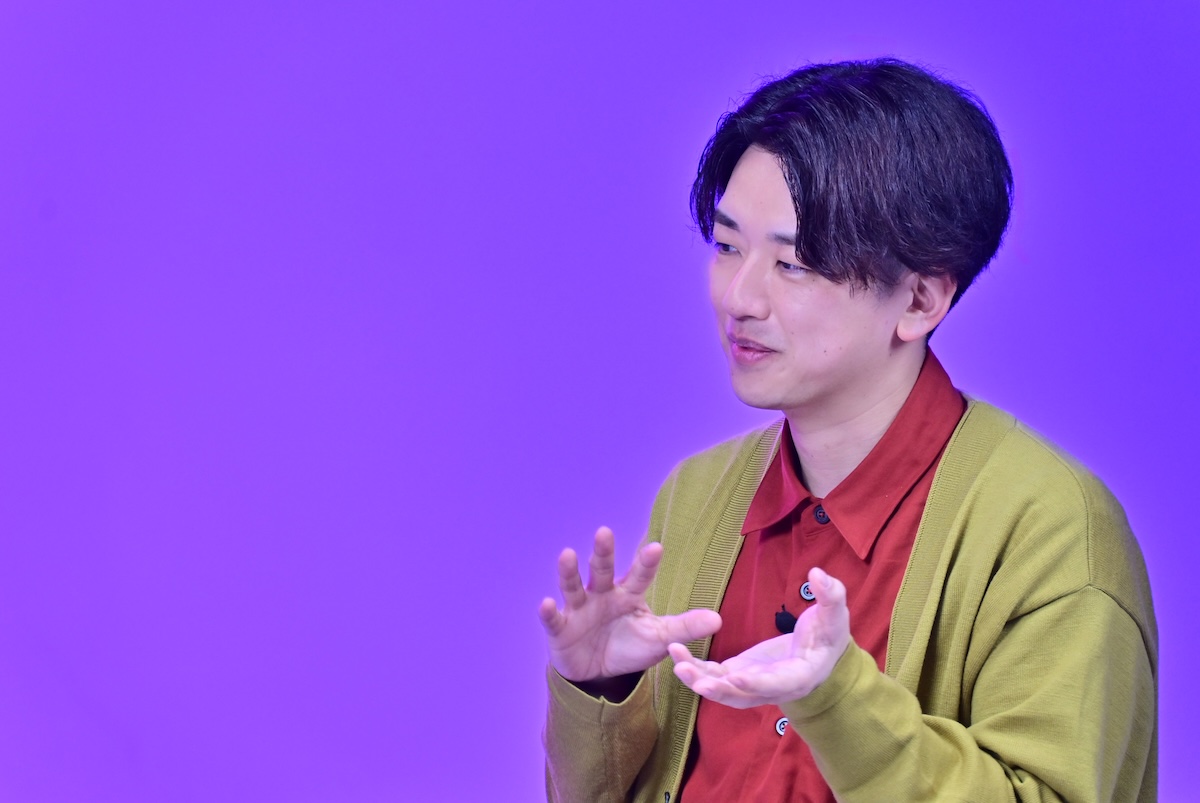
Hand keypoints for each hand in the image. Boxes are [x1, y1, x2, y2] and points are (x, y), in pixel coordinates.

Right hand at [538, 526, 721, 682]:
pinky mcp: (561, 628)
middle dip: (602, 552)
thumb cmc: (630, 646)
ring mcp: (579, 610)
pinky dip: (548, 612)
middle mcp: (602, 595)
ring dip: (569, 571)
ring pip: (573, 586)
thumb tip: (719, 620)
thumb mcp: (659, 638)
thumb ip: (685, 627)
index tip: (656, 547)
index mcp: (628, 595)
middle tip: (604, 532)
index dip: (646, 563)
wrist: (598, 672)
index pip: (639, 576)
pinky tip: (545, 603)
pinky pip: (554, 619)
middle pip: (602, 570)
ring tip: (567, 554)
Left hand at [668, 567, 849, 707]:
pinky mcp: (741, 675)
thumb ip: (830, 595)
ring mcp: (755, 685)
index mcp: (800, 675)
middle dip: (720, 689)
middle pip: (745, 695)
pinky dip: (698, 671)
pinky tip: (678, 657)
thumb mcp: (835, 612)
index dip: (758, 683)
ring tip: (678, 666)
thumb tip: (817, 574)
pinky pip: (717, 677)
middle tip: (695, 680)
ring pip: (726, 690)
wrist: (821, 652)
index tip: (736, 677)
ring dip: (701, 682)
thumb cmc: (830, 632)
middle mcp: (774, 687)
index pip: (778, 683)